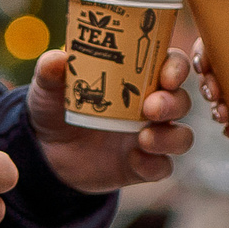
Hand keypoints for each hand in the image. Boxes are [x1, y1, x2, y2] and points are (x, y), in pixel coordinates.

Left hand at [27, 48, 193, 192]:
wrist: (47, 151)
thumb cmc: (56, 107)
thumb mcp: (48, 87)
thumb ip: (51, 71)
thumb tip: (59, 59)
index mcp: (136, 78)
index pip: (171, 65)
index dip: (177, 68)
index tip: (167, 75)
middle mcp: (150, 106)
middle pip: (181, 100)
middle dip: (173, 103)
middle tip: (151, 108)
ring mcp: (149, 137)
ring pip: (181, 136)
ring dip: (170, 137)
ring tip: (144, 138)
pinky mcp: (142, 166)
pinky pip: (162, 168)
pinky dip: (153, 165)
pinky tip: (133, 160)